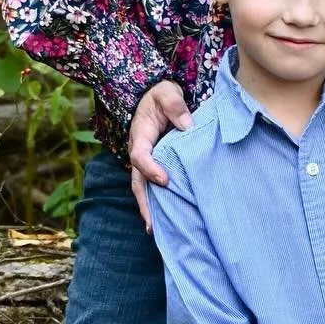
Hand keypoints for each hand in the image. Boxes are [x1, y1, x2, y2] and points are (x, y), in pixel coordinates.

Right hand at [128, 80, 191, 229]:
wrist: (158, 97)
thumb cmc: (163, 95)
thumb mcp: (168, 92)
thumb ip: (175, 105)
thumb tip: (187, 126)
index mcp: (140, 134)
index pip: (140, 155)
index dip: (150, 168)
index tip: (165, 180)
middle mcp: (139, 151)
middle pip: (137, 181)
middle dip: (144, 203)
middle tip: (153, 224)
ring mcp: (146, 160)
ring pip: (143, 188)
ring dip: (149, 209)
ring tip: (156, 231)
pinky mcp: (155, 165)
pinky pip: (153, 186)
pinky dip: (158, 203)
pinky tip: (168, 219)